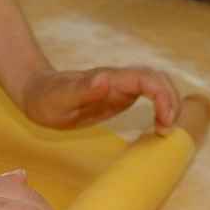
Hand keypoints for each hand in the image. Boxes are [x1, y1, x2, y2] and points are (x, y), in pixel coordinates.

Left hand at [17, 67, 182, 131]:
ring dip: (170, 104)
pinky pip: (150, 95)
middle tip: (168, 130)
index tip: (165, 121)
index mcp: (109, 78)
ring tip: (166, 129)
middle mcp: (119, 79)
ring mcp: (121, 86)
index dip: (163, 96)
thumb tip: (105, 81)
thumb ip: (81, 90)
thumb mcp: (58, 99)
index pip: (147, 79)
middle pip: (159, 79)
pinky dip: (162, 108)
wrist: (37, 92)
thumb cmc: (45, 98)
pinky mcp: (120, 96)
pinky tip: (159, 126)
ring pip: (158, 85)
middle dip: (172, 101)